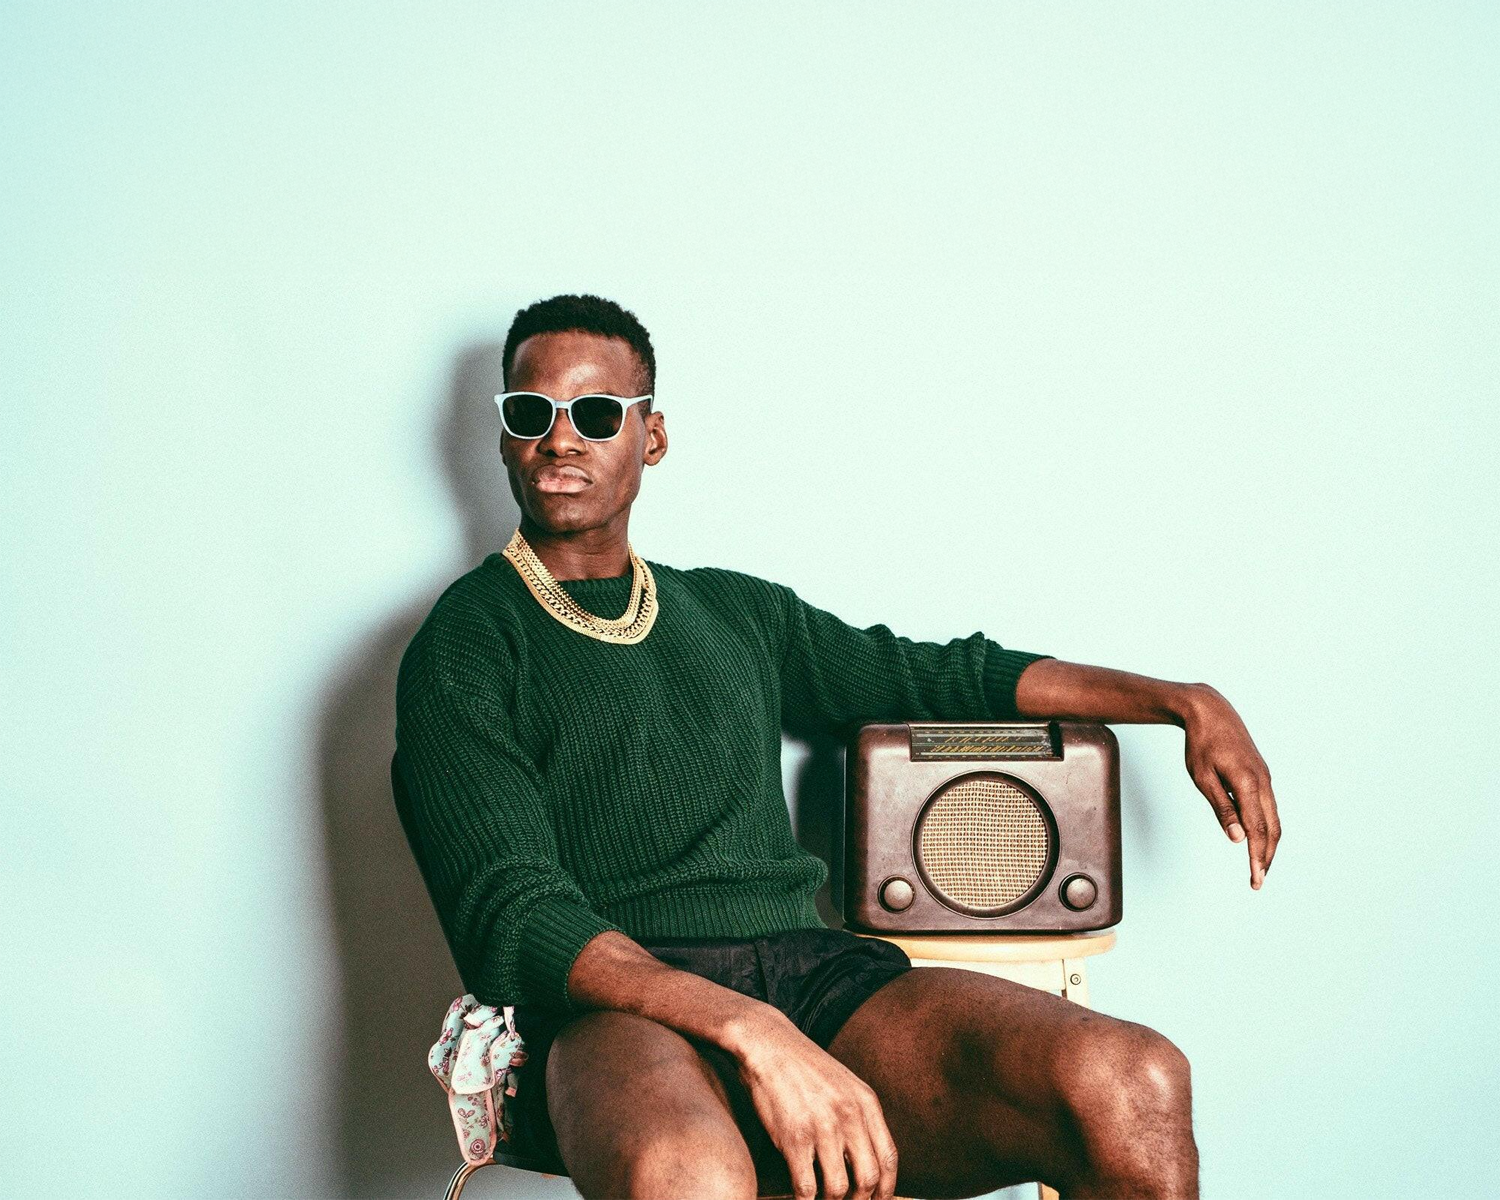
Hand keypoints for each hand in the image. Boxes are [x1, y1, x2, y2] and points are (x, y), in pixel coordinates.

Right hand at [725, 1005, 897, 1199]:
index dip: (886, 1188)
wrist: (767, 1043)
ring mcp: (822, 1127)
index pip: (888, 1158)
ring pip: (838, 1188)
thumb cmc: (803, 1067)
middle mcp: (849, 1115)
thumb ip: (859, 1117)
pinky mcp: (793, 1138)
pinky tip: (801, 1197)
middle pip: (869, 1178)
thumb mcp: (844, 1084)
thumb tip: (866, 1157)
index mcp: (865, 1103)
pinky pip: (806, 1187)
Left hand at [1180, 683, 1280, 888]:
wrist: (1209, 709)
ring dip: (1269, 843)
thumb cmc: (1200, 744)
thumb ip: (1222, 808)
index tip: (1256, 881)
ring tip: (1259, 865)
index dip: (1257, 859)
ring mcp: (1265, 776)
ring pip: (1274, 818)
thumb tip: (1237, 839)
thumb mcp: (1202, 777)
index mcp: (1248, 783)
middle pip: (1272, 828)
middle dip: (1267, 857)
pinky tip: (1256, 837)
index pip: (1257, 831)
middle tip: (1258, 881)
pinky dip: (1266, 826)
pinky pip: (1268, 805)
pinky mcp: (1261, 773)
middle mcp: (1263, 781)